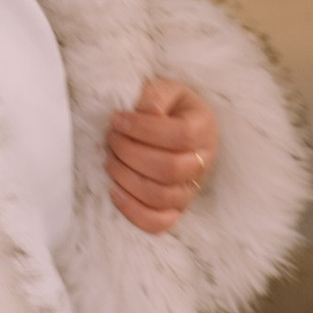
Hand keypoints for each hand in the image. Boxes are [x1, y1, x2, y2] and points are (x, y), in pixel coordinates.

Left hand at [106, 77, 217, 234]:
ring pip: (161, 197)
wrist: (176, 125)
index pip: (180, 135)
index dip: (143, 129)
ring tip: (109, 160)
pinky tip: (114, 191)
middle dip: (130, 153)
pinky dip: (133, 212)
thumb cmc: (167, 106)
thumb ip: (155, 96)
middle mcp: (203, 162)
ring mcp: (191, 189)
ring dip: (127, 178)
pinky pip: (159, 223)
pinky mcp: (176, 208)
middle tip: (111, 138)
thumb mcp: (165, 90)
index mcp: (204, 129)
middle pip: (170, 169)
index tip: (117, 119)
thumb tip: (146, 112)